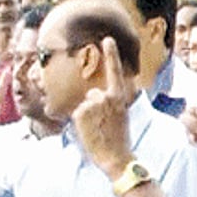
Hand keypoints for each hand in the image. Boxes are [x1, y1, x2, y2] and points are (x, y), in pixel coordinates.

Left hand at [69, 37, 133, 178]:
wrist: (116, 157)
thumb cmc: (118, 140)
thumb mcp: (119, 117)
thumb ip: (108, 104)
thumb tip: (93, 98)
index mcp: (120, 97)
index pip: (115, 71)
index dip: (111, 54)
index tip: (107, 39)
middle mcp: (107, 96)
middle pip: (92, 95)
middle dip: (92, 108)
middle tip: (103, 127)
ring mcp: (94, 103)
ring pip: (84, 105)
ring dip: (86, 118)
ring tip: (97, 131)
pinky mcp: (82, 111)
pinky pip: (76, 114)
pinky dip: (79, 124)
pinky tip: (90, 132)